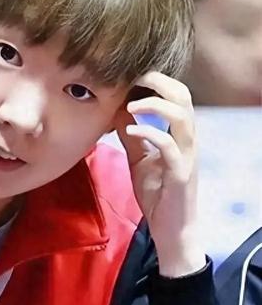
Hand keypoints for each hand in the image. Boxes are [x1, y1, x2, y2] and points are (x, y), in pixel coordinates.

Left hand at [114, 71, 204, 277]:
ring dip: (156, 105)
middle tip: (134, 76)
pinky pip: (170, 147)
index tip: (128, 75)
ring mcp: (185, 157)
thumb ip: (132, 135)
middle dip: (160, 81)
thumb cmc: (157, 194)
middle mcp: (186, 141)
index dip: (155, 81)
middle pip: (184, 97)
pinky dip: (151, 133)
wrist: (170, 230)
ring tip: (132, 103)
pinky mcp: (180, 175)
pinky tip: (130, 129)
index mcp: (177, 134)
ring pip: (184, 118)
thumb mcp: (138, 158)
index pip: (174, 95)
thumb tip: (117, 110)